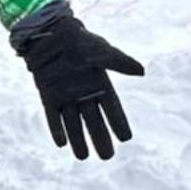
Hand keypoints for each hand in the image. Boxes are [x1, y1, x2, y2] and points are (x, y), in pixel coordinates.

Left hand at [13, 6, 143, 161]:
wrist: (50, 32)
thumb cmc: (78, 39)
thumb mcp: (101, 51)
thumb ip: (119, 63)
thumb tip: (142, 72)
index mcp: (99, 83)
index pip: (112, 108)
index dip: (118, 123)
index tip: (126, 138)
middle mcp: (84, 92)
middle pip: (94, 121)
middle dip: (100, 138)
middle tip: (107, 157)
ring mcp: (65, 95)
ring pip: (74, 122)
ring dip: (78, 139)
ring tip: (83, 157)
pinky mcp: (48, 94)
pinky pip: (53, 115)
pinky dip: (56, 128)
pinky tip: (61, 143)